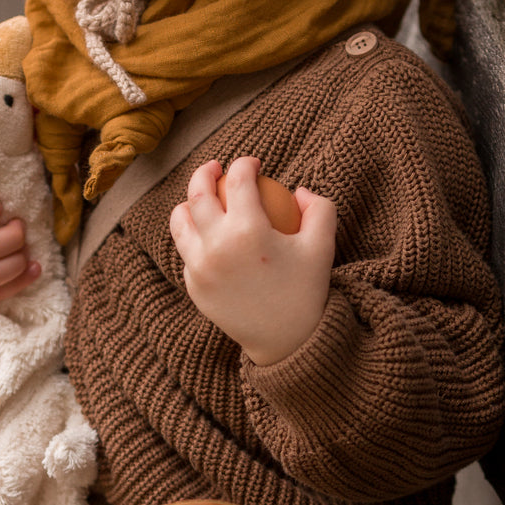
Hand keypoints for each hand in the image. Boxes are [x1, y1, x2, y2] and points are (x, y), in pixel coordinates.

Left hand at [169, 158, 335, 365]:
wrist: (286, 341)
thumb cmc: (308, 289)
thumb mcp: (323, 245)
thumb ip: (319, 207)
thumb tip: (298, 189)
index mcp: (248, 231)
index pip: (238, 181)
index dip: (245, 163)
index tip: (253, 163)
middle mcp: (216, 246)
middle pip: (198, 194)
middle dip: (204, 172)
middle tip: (216, 168)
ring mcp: (199, 268)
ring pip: (180, 223)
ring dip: (188, 203)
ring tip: (201, 199)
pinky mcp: (193, 286)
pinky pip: (186, 252)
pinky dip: (193, 237)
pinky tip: (205, 233)